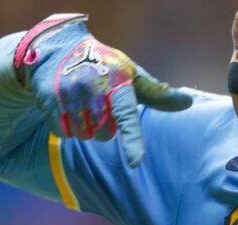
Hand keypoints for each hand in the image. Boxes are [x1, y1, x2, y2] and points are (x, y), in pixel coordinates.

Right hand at [15, 14, 192, 166]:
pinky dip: (66, 125)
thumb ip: (157, 94)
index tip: (136, 162)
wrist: (56, 48)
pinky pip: (64, 133)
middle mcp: (93, 89)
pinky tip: (65, 105)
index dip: (132, 140)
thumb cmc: (103, 66)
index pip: (127, 116)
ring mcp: (69, 96)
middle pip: (104, 136)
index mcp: (117, 83)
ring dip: (85, 127)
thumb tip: (188, 103)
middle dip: (103, 126)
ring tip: (81, 102)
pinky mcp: (49, 102)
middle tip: (98, 103)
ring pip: (84, 136)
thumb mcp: (130, 75)